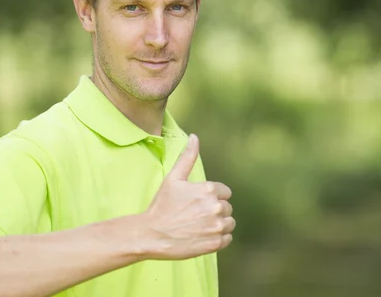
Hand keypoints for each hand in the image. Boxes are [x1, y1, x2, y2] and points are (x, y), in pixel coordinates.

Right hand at [143, 134, 234, 259]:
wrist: (152, 235)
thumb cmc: (162, 205)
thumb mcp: (173, 178)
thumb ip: (187, 157)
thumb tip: (194, 137)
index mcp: (208, 190)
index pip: (225, 192)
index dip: (212, 196)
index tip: (197, 202)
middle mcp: (215, 207)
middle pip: (227, 207)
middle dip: (214, 210)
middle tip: (195, 215)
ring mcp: (216, 226)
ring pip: (229, 223)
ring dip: (218, 224)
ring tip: (199, 226)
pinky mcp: (215, 243)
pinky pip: (227, 238)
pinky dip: (218, 238)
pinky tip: (203, 236)